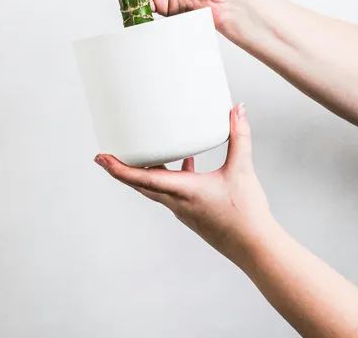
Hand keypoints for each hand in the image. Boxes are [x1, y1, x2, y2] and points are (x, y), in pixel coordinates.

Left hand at [94, 104, 274, 263]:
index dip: (118, 168)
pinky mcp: (192, 213)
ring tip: (140, 152)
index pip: (142, 179)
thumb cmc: (247, 215)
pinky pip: (171, 192)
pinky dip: (169, 176)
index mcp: (183, 191)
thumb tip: (237, 109)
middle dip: (121, 169)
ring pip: (154, 188)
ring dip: (143, 172)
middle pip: (140, 184)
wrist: (256, 248)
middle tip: (106, 154)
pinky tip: (187, 163)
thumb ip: (239, 136)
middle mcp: (177, 202)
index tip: (101, 158)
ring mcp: (183, 210)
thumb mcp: (242, 169)